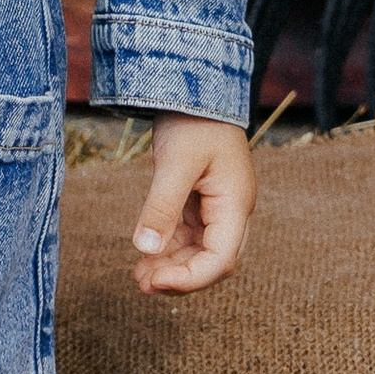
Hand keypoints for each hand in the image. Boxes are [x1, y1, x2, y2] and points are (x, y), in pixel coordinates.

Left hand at [131, 117, 254, 295]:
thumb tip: (145, 250)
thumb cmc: (194, 121)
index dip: (191, 279)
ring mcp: (217, 207)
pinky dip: (167, 248)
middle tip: (142, 284)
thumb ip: (161, 207)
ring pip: (198, 251)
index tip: (156, 282)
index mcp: (236, 204)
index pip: (221, 259)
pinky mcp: (200, 201)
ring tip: (138, 275)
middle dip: (180, 277)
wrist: (195, 89)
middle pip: (212, 261)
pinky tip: (145, 257)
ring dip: (171, 266)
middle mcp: (231, 211)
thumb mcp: (175, 163)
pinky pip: (187, 235)